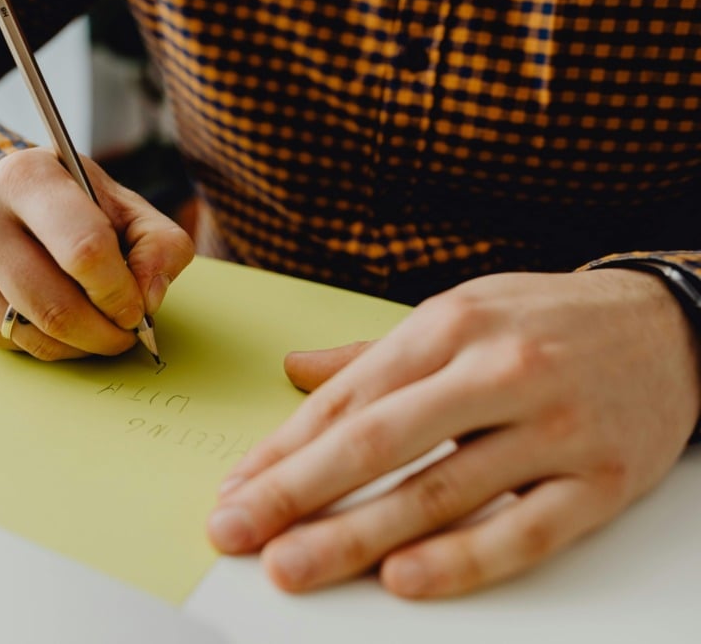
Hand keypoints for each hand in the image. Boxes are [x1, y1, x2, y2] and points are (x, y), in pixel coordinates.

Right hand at [0, 147, 193, 358]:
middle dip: (104, 332)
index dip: (119, 291)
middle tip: (126, 332)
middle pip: (55, 305)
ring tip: (100, 328)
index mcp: (27, 177)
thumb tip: (148, 299)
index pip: (84, 251)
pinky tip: (62, 322)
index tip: (136, 306)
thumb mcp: (129, 208)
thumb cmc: (78, 206)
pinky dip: (49, 347)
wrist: (10, 203)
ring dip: (80, 345)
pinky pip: (12, 345)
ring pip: (33, 333)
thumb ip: (159, 247)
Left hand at [207, 269, 699, 597]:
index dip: (282, 449)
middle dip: (295, 492)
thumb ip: (372, 354)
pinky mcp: (600, 481)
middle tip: (235, 532)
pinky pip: (523, 530)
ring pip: (439, 491)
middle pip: (377, 442)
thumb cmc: (545, 323)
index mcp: (449, 327)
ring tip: (293, 566)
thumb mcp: (458, 313)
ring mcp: (551, 427)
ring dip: (356, 535)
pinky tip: (403, 580)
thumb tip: (293, 371)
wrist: (673, 326)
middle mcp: (495, 371)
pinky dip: (462, 560)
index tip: (236, 490)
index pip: (347, 398)